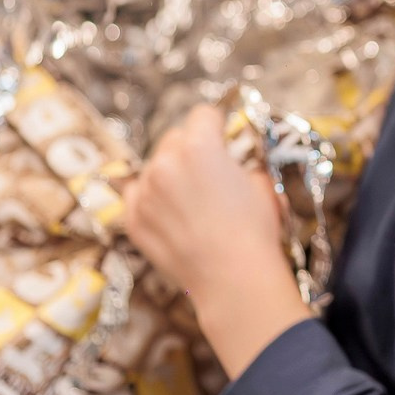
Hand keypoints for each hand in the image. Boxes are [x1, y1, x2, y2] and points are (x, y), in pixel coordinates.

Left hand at [124, 105, 284, 296]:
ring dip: (170, 175)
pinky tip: (173, 215)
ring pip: (154, 166)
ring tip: (191, 201)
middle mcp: (165, 162)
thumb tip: (231, 161)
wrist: (234, 279)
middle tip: (208, 173)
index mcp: (199, 146)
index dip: (216, 126)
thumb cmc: (254, 231)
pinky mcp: (133, 219)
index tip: (222, 137)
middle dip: (191, 149)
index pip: (203, 114)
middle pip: (174, 137)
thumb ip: (239, 162)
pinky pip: (138, 195)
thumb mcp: (261, 183)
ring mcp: (145, 191)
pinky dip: (152, 200)